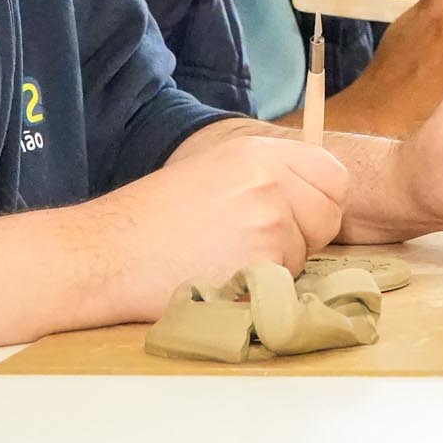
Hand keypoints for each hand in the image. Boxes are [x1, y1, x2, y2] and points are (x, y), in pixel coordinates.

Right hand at [102, 133, 348, 316]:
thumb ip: (265, 176)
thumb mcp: (213, 170)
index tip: (300, 216)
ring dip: (277, 264)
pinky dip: (260, 289)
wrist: (108, 252)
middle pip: (329, 217)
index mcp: (260, 153)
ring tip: (224, 258)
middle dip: (305, 236)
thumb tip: (308, 194)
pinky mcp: (262, 264)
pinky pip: (284, 283)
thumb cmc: (153, 218)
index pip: (334, 176)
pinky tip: (221, 278)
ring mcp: (270, 223)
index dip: (321, 201)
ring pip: (305, 254)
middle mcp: (271, 181)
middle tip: (255, 244)